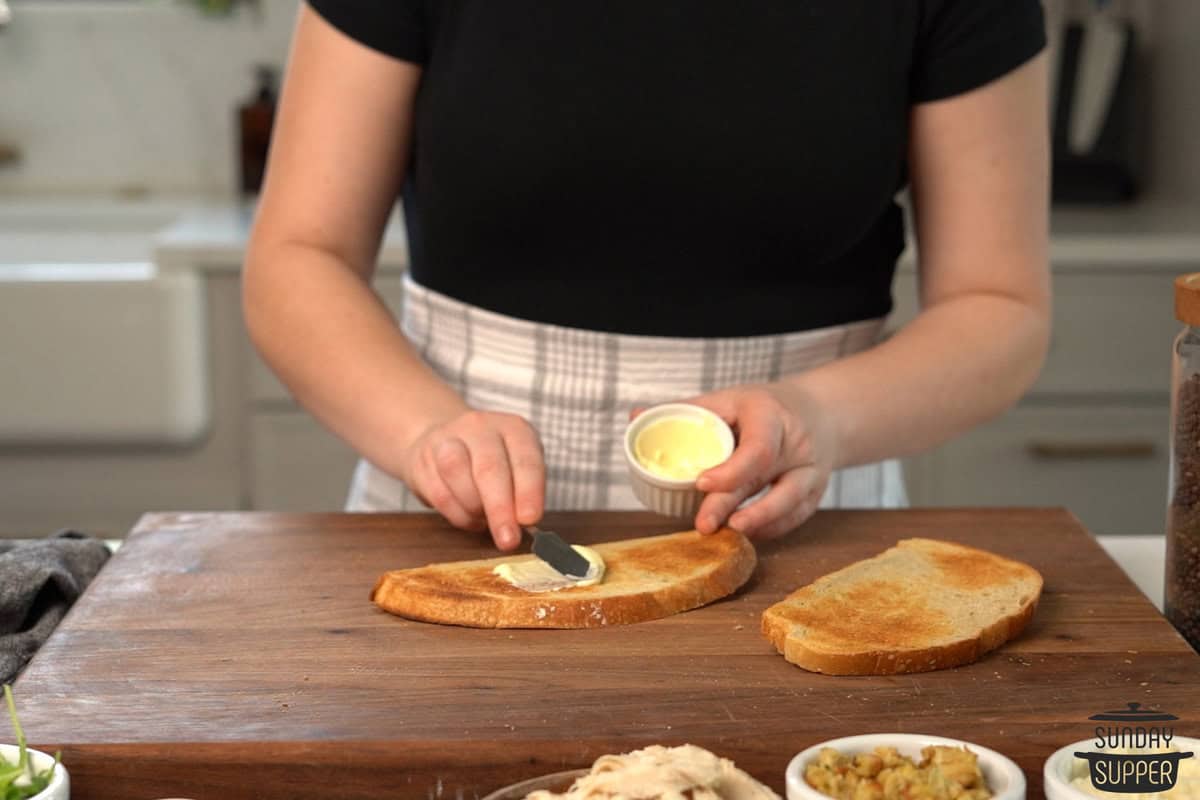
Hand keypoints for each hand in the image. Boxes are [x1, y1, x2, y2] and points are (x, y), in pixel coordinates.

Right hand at [396, 409, 545, 550]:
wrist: (442, 441)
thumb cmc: (490, 463)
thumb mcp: (516, 470)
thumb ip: (522, 495)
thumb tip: (523, 525)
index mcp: (514, 429)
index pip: (526, 459)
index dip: (529, 491)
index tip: (529, 519)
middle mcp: (481, 427)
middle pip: (490, 468)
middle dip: (500, 509)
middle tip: (507, 539)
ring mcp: (448, 439)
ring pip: (457, 473)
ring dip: (473, 508)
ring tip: (483, 520)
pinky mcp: (423, 459)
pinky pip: (438, 492)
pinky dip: (456, 513)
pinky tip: (467, 517)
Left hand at [684, 383, 837, 538]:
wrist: (820, 411)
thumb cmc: (764, 407)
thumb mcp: (730, 399)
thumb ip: (687, 410)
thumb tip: (635, 416)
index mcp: (770, 414)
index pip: (758, 447)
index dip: (731, 470)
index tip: (701, 483)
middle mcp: (796, 443)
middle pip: (764, 477)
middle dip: (731, 504)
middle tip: (703, 524)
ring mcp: (811, 469)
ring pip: (790, 501)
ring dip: (758, 521)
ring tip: (729, 533)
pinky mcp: (816, 491)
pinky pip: (796, 515)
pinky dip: (772, 528)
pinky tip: (748, 534)